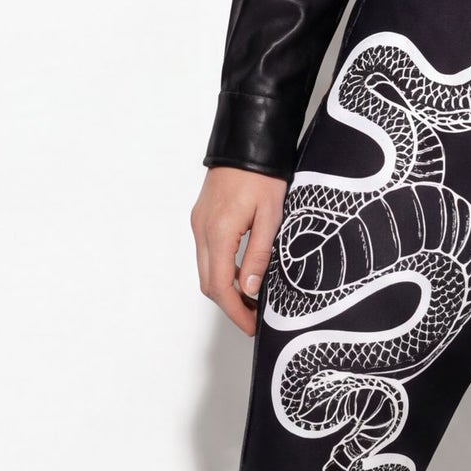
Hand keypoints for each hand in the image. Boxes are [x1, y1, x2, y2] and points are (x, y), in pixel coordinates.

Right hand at [191, 166, 288, 337]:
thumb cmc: (263, 176)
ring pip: (205, 270)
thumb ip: (258, 255)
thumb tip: (249, 289)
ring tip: (252, 298)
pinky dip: (221, 269)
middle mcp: (202, 230)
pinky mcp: (201, 218)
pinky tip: (242, 272)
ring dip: (225, 288)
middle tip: (253, 318)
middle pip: (208, 283)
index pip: (220, 287)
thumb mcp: (271, 217)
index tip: (251, 327)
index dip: (235, 312)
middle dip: (230, 305)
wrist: (247, 143)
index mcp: (219, 233)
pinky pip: (207, 253)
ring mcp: (198, 224)